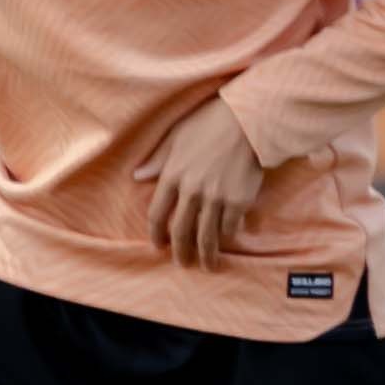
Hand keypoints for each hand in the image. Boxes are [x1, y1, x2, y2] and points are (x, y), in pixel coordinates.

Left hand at [136, 94, 266, 267]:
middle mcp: (192, 190)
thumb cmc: (210, 122)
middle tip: (182, 264)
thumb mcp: (176, 136)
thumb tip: (137, 176)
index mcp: (172, 175)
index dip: (156, 234)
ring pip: (207, 237)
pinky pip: (231, 227)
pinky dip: (228, 235)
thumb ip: (157, 159)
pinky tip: (228, 240)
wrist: (248, 119)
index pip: (157, 215)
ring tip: (207, 265)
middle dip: (181, 253)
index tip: (158, 245)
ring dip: (206, 255)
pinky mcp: (239, 200)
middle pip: (181, 232)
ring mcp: (216, 197)